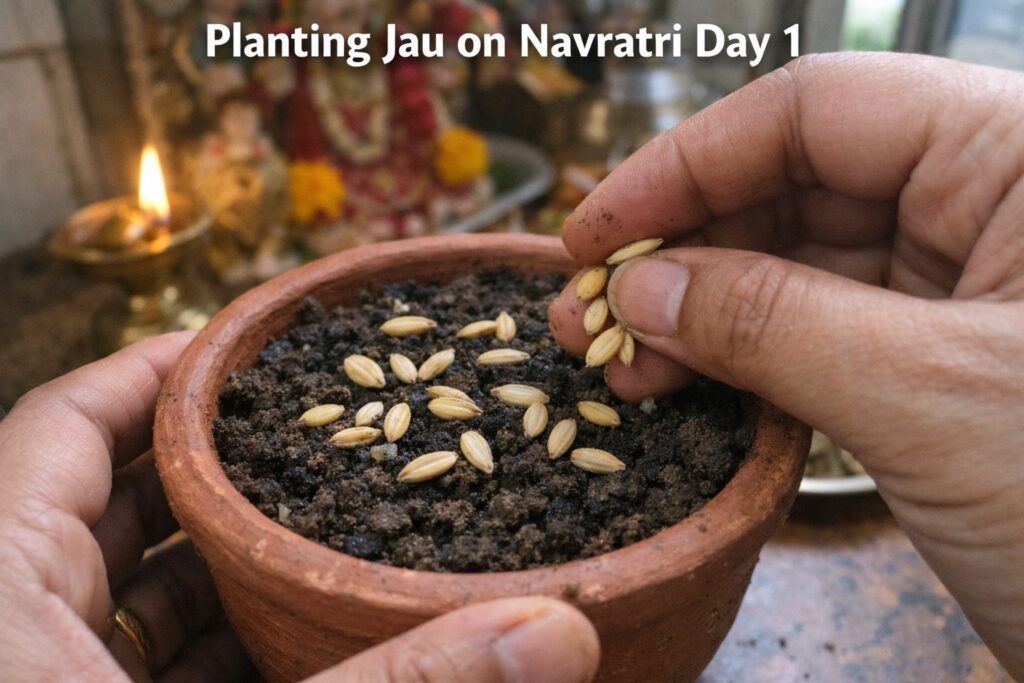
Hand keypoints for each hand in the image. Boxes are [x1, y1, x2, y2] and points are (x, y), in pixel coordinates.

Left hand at [0, 334, 598, 681]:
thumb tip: (551, 632)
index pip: (67, 424)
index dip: (159, 373)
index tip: (248, 352)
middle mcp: (6, 630)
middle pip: (107, 504)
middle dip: (218, 474)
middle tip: (320, 443)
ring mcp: (37, 679)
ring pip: (125, 596)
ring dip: (220, 570)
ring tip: (320, 540)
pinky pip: (133, 669)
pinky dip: (208, 653)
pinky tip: (288, 653)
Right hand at [550, 53, 1023, 677]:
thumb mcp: (927, 399)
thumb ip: (771, 324)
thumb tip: (637, 287)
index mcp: (1021, 156)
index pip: (816, 109)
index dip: (687, 164)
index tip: (594, 232)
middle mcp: (994, 201)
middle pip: (795, 185)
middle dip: (682, 250)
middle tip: (588, 317)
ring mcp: (967, 284)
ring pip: (798, 262)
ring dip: (700, 310)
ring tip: (618, 364)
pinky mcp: (942, 357)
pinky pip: (820, 330)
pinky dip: (745, 357)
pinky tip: (683, 385)